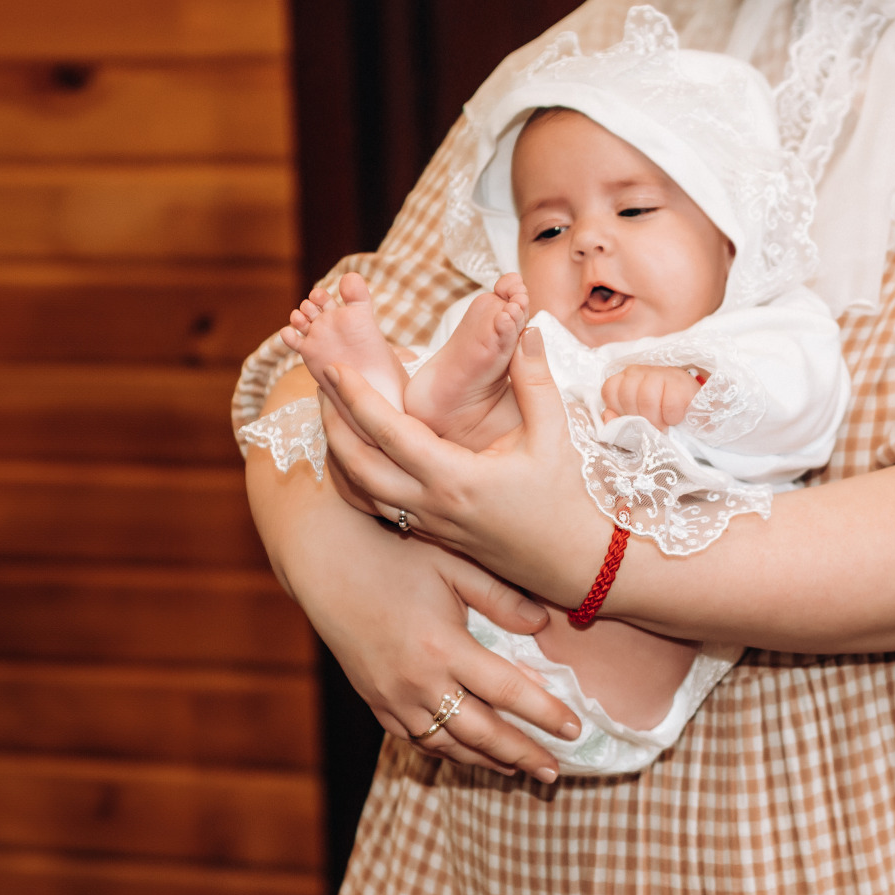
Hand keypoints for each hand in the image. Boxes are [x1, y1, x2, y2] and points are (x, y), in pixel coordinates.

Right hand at [246, 383, 581, 781]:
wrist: (325, 559)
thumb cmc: (394, 552)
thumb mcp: (453, 563)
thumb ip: (500, 597)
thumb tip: (544, 625)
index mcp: (442, 647)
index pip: (507, 692)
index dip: (544, 714)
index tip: (574, 730)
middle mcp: (416, 681)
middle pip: (480, 733)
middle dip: (522, 754)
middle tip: (554, 772)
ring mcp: (391, 696)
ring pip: (446, 744)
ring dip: (486, 760)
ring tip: (519, 770)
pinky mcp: (374, 700)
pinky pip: (415, 738)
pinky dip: (446, 750)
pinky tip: (468, 752)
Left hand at [319, 327, 614, 609]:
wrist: (573, 564)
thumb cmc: (566, 500)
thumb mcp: (555, 436)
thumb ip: (535, 381)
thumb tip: (528, 330)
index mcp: (456, 478)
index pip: (390, 432)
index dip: (357, 397)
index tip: (335, 367)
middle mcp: (433, 504)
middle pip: (358, 464)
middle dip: (332, 422)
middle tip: (320, 383)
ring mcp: (429, 523)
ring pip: (363, 489)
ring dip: (341, 451)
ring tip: (332, 413)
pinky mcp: (433, 533)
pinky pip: (380, 503)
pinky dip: (360, 476)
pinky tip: (360, 451)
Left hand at [600, 364, 703, 427]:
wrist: (697, 413)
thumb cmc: (661, 417)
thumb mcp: (637, 420)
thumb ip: (619, 420)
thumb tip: (608, 417)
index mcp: (625, 379)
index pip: (610, 389)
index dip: (619, 410)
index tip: (632, 420)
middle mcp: (640, 372)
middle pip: (627, 394)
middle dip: (638, 417)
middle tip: (650, 426)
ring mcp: (662, 373)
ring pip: (646, 397)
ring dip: (655, 419)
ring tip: (663, 426)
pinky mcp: (682, 382)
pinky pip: (670, 403)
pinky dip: (672, 417)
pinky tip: (676, 418)